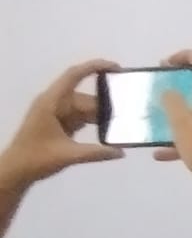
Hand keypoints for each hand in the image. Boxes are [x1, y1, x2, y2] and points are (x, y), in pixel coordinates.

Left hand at [1, 60, 123, 186]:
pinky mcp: (58, 124)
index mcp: (51, 102)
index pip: (73, 76)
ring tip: (123, 122)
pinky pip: (80, 117)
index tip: (117, 68)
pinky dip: (94, 122)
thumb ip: (96, 153)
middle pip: (84, 97)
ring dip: (100, 115)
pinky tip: (109, 130)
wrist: (16, 171)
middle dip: (105, 103)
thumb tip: (121, 152)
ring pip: (83, 108)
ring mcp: (55, 113)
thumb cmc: (36, 159)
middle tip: (129, 111)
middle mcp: (53, 103)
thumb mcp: (68, 155)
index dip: (95, 67)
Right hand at [155, 52, 191, 189]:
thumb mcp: (181, 123)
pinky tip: (162, 154)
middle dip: (180, 86)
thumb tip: (171, 90)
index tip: (168, 63)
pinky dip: (184, 138)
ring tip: (158, 124)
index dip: (188, 55)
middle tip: (160, 91)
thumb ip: (172, 101)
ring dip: (180, 115)